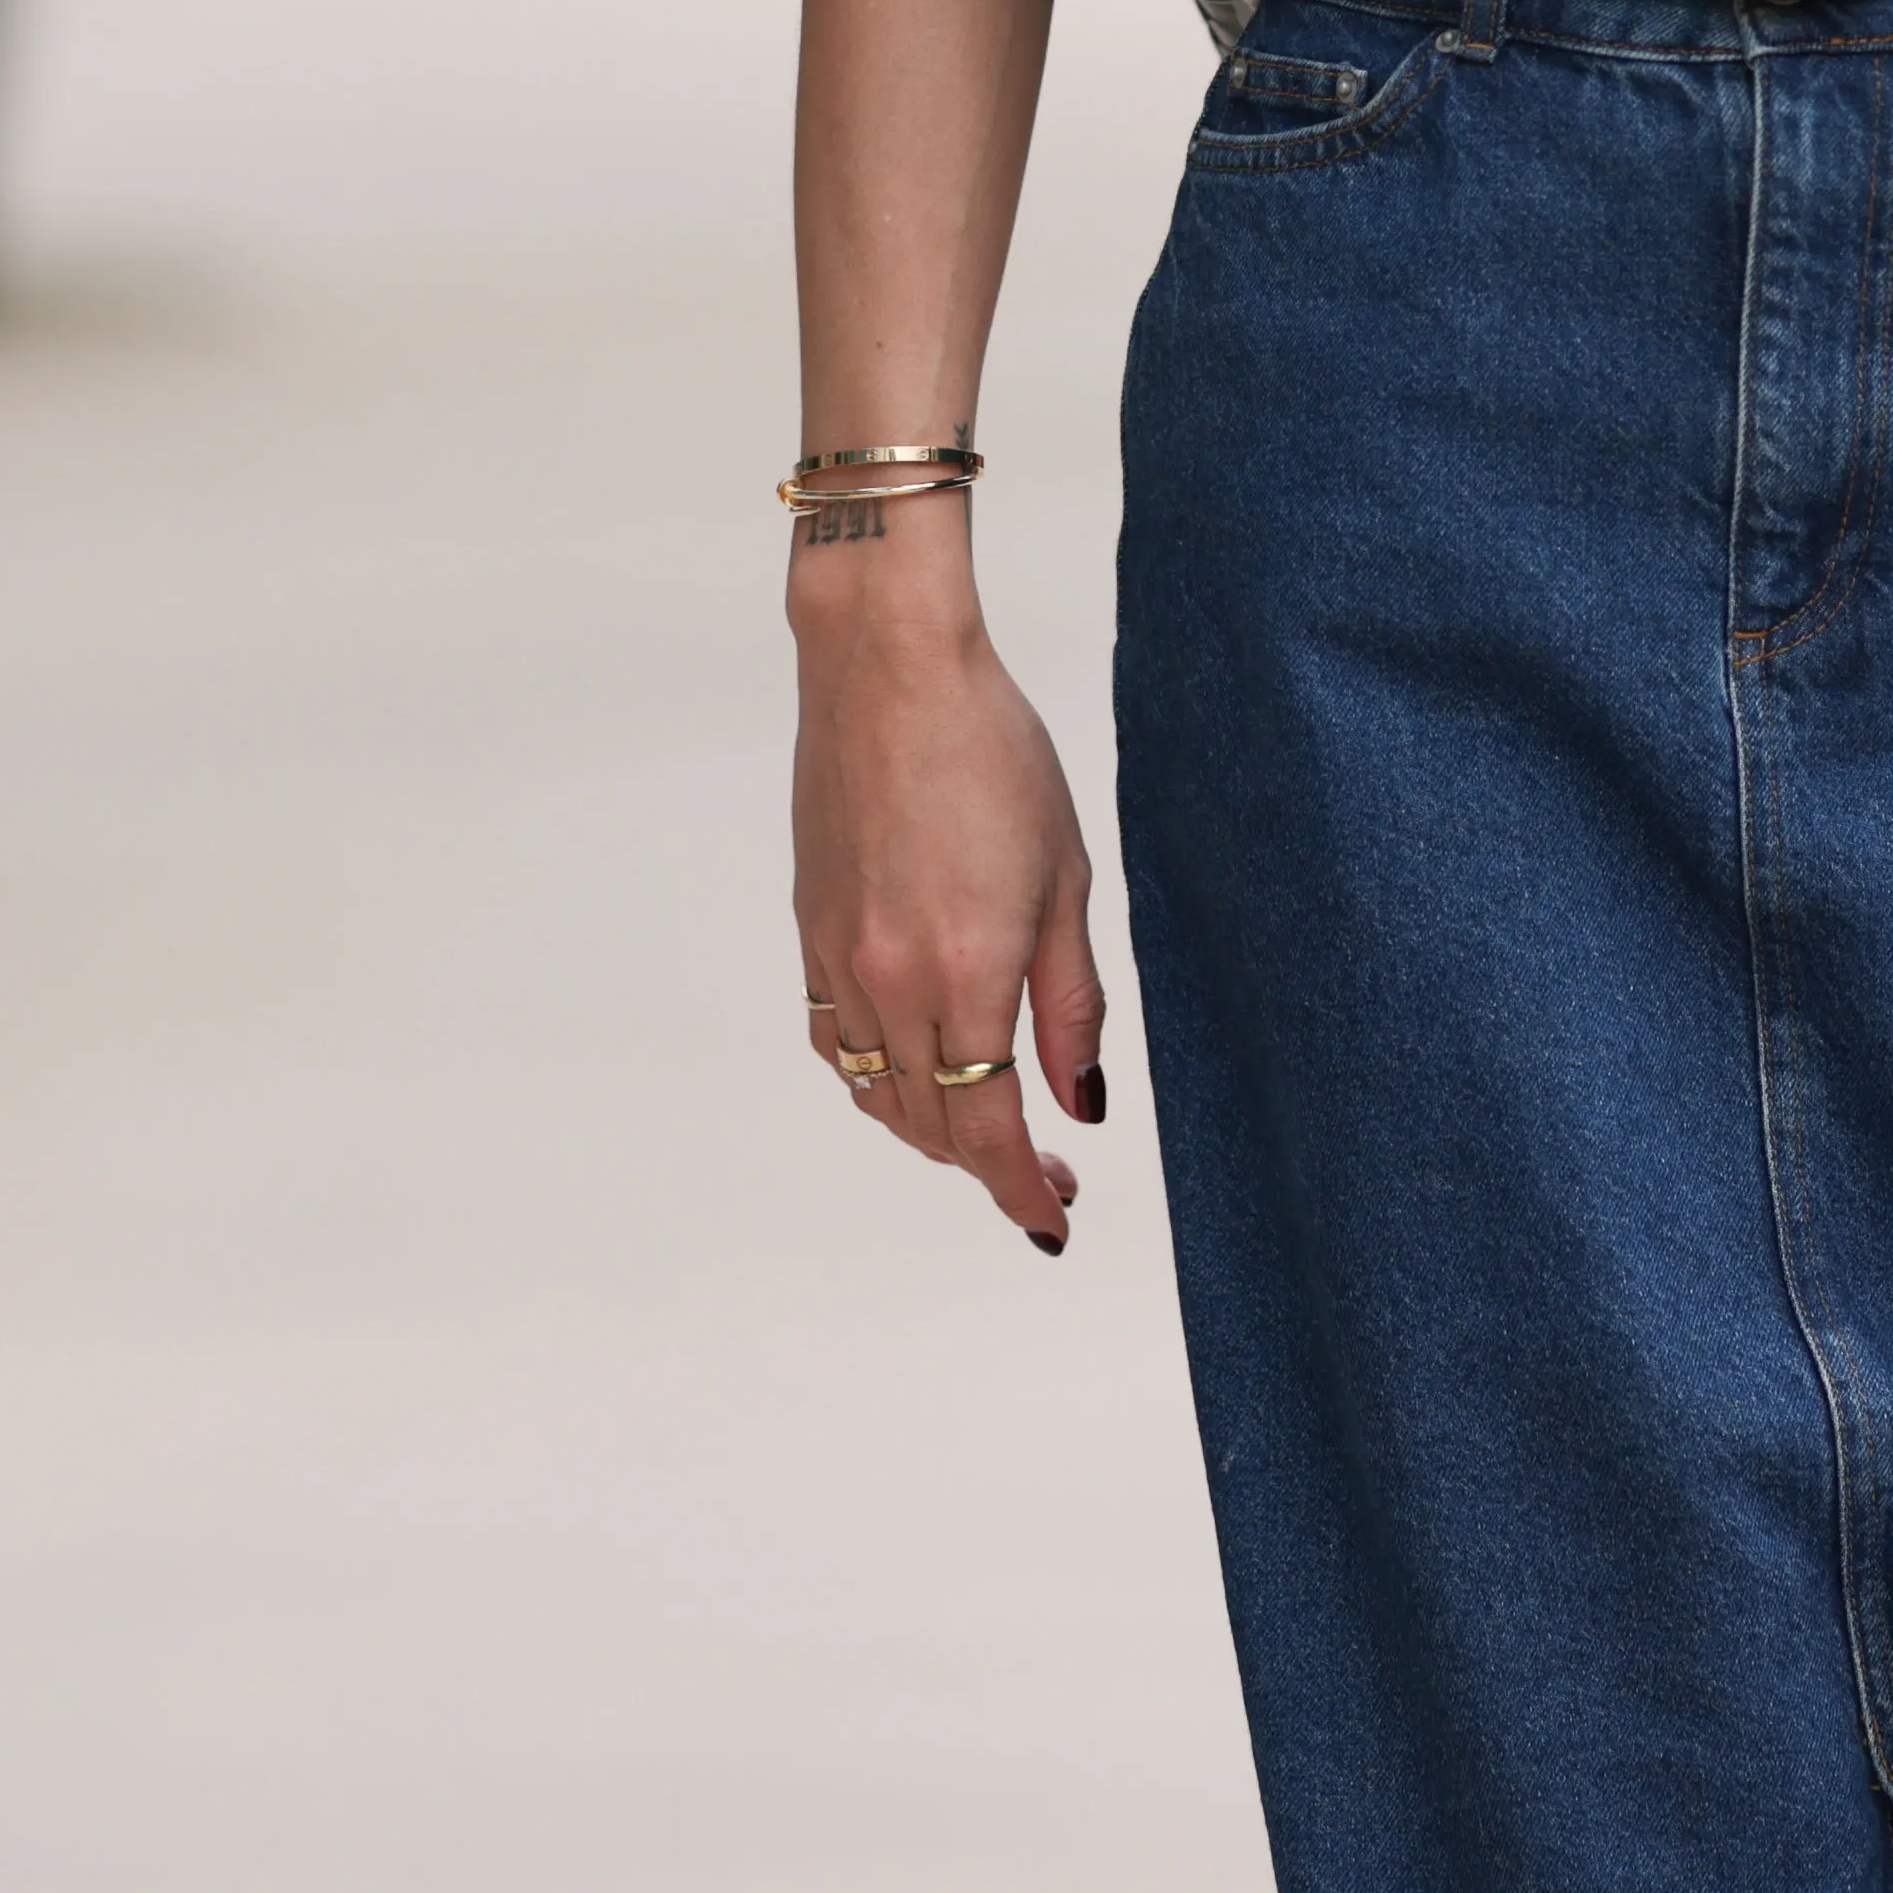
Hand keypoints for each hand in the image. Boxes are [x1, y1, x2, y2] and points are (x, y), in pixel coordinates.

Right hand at [791, 608, 1106, 1251]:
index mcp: (968, 971)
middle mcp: (892, 980)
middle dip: (989, 1167)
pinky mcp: (810, 933)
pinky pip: (838, 1043)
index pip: (988, 1129)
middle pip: (931, 1125)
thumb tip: (1081, 1102)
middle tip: (1047, 1174)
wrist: (890, 671)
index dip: (1020, 1189)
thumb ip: (1072, 1003)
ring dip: (931, 1132)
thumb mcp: (1066, 879)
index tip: (1053, 1221)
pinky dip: (877, 1080)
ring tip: (988, 1132)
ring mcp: (839, 960)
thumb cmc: (994, 754)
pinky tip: (915, 1072)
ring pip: (879, 1094)